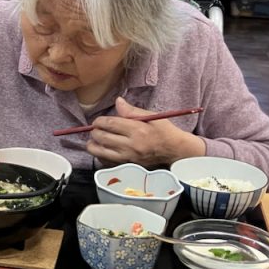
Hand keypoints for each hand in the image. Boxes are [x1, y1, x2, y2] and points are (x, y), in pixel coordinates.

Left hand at [87, 97, 204, 166]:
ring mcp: (128, 158)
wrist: (175, 151)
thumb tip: (118, 101)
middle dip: (94, 131)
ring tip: (95, 139)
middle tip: (96, 128)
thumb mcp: (152, 116)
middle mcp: (130, 145)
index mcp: (137, 130)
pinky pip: (106, 162)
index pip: (110, 124)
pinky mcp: (127, 166)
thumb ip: (132, 110)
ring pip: (100, 152)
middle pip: (102, 137)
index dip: (99, 121)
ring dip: (93, 144)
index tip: (98, 121)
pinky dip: (100, 155)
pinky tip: (103, 149)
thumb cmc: (164, 131)